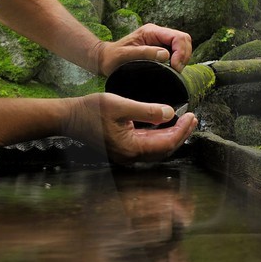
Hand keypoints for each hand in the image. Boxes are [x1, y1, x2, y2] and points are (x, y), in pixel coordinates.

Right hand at [67, 91, 197, 163]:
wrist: (67, 118)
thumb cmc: (90, 110)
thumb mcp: (120, 105)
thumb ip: (147, 111)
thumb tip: (170, 114)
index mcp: (130, 148)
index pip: (166, 143)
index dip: (182, 130)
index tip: (192, 115)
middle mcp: (130, 156)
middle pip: (164, 149)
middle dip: (181, 133)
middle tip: (193, 118)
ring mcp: (126, 154)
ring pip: (157, 148)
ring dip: (172, 135)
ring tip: (184, 121)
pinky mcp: (122, 149)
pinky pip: (147, 145)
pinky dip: (159, 136)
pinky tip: (165, 124)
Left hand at [96, 23, 193, 74]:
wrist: (105, 60)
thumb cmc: (113, 57)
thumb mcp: (125, 55)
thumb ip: (144, 53)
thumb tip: (165, 55)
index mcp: (151, 31)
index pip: (177, 37)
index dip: (181, 52)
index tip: (175, 67)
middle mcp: (158, 34)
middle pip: (184, 39)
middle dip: (184, 55)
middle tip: (177, 70)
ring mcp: (161, 41)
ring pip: (183, 46)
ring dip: (182, 58)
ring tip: (174, 70)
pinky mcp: (161, 50)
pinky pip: (178, 53)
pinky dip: (179, 61)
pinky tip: (171, 70)